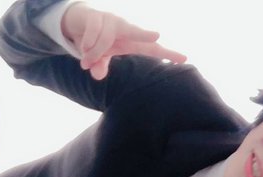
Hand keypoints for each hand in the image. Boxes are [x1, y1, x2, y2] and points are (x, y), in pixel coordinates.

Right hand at [61, 3, 185, 79]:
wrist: (78, 23)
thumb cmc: (96, 42)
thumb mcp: (99, 58)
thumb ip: (100, 66)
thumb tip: (97, 75)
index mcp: (131, 42)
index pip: (151, 48)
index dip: (167, 53)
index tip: (184, 58)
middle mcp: (124, 28)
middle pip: (136, 32)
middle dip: (145, 35)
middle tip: (157, 35)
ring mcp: (111, 20)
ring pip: (104, 40)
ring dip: (94, 54)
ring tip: (85, 64)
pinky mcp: (96, 16)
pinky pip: (93, 33)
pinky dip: (87, 45)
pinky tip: (83, 52)